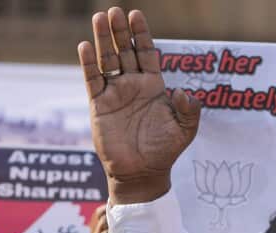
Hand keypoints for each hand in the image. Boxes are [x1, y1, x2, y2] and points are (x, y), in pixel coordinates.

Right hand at [78, 8, 200, 204]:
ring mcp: (115, 93)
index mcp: (154, 86)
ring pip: (108, 60)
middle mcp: (133, 85)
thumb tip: (183, 91)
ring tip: (100, 18)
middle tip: (115, 11)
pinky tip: (85, 47)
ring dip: (103, 40)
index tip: (136, 15)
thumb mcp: (185, 131)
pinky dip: (89, 64)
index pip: (147, 53)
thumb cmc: (164, 151)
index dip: (141, 34)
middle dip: (120, 31)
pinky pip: (93, 80)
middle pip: (125, 50)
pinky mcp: (99, 105)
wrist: (142, 173)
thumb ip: (190, 110)